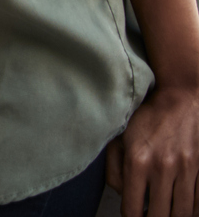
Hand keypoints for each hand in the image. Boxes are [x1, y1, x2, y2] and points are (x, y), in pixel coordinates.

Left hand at [111, 83, 198, 216]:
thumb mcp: (118, 139)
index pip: (133, 209)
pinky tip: (179, 206)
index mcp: (138, 161)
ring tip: (164, 212)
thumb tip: (124, 196)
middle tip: (148, 215)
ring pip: (183, 213)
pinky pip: (198, 202)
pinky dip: (190, 209)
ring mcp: (186, 171)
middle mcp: (163, 168)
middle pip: (160, 216)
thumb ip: (114, 170)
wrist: (182, 101)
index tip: (132, 215)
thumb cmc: (147, 118)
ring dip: (173, 216)